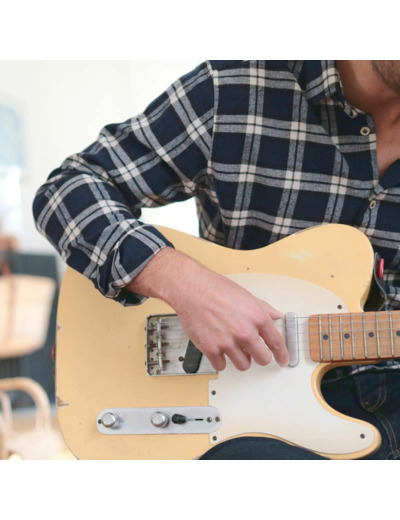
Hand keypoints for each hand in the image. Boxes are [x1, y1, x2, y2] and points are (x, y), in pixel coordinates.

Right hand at [127, 248, 288, 370]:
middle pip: (263, 359)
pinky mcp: (211, 349)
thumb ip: (263, 308)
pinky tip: (218, 350)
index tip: (283, 360)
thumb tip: (276, 315)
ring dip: (241, 359)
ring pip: (243, 365)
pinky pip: (221, 366)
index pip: (277, 343)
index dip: (282, 355)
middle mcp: (245, 332)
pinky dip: (220, 360)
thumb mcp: (246, 295)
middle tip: (255, 353)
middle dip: (260, 357)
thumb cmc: (216, 289)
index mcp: (257, 317)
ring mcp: (228, 342)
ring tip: (234, 349)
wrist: (191, 289)